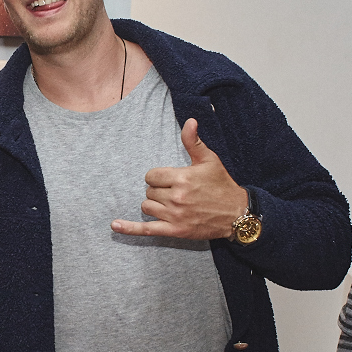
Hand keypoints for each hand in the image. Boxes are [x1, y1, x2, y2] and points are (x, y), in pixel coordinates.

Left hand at [110, 119, 249, 239]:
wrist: (236, 214)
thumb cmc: (222, 185)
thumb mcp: (209, 160)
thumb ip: (193, 142)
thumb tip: (189, 121)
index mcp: (182, 178)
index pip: (151, 176)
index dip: (158, 177)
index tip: (170, 180)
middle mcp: (176, 197)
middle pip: (149, 191)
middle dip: (159, 191)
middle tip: (176, 193)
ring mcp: (174, 216)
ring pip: (147, 207)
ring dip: (154, 205)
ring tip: (171, 204)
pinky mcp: (175, 231)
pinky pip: (146, 230)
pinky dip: (130, 228)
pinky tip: (115, 225)